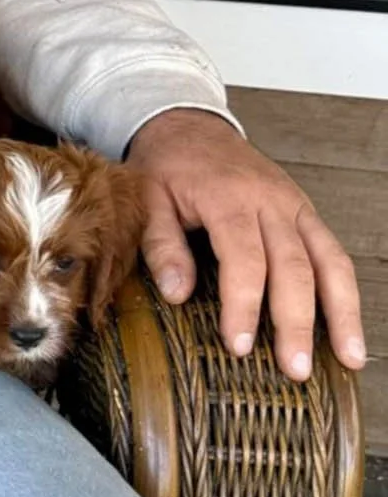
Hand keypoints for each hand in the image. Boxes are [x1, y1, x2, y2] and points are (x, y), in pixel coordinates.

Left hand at [126, 109, 363, 381]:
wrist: (189, 127)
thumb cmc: (167, 167)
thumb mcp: (146, 198)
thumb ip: (161, 244)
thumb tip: (177, 294)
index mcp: (228, 197)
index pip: (244, 257)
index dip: (244, 304)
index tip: (239, 345)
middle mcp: (271, 202)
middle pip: (295, 266)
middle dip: (298, 322)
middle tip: (295, 370)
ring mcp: (295, 207)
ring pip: (330, 260)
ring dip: (342, 312)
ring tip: (348, 359)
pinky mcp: (306, 214)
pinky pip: (335, 254)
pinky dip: (346, 292)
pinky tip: (349, 329)